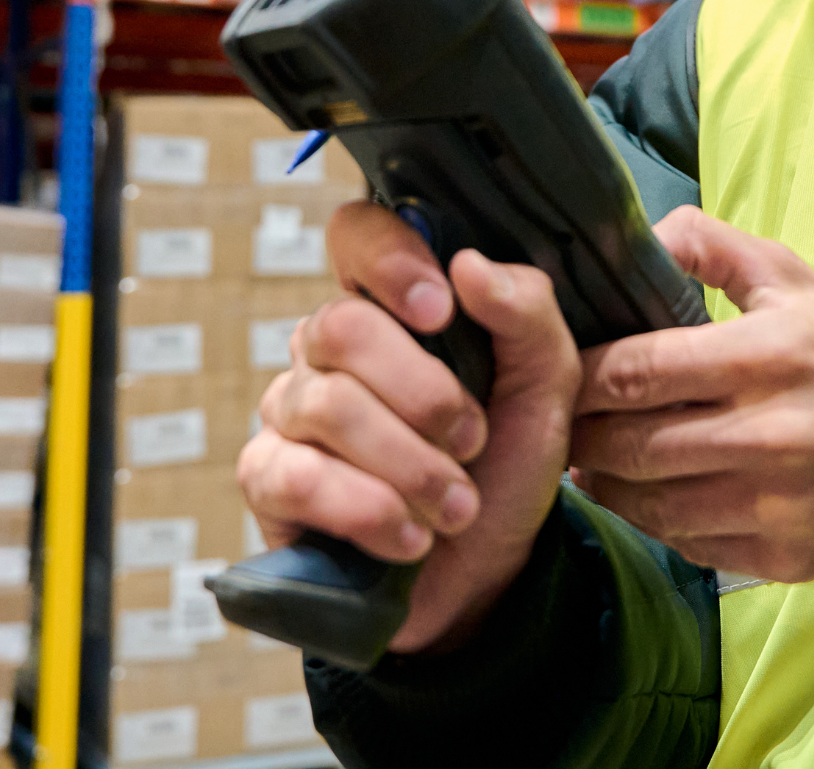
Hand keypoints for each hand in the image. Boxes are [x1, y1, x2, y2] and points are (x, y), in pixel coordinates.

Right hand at [238, 201, 581, 653]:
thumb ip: (527, 315)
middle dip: (425, 395)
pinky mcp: (266, 479)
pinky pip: (296, 475)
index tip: (439, 310)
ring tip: (456, 508)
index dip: (388, 260)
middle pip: (342, 327)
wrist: (487, 579)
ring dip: (412, 467)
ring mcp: (289, 411)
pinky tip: (408, 540)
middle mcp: (326, 349)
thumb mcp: (547, 389)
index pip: (354, 234)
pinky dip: (368, 510)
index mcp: (390, 308)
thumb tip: (468, 264)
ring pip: (328, 405)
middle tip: (472, 442)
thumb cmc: (506, 468)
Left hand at [570, 206, 813, 583]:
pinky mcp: (780, 555)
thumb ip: (710, 246)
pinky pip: (684, 543)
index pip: (636, 370)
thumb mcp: (792, 280)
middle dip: (579, 431)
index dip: (581, 375)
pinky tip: (642, 494)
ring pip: (647, 501)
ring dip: (604, 480)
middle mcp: (767, 433)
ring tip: (589, 456)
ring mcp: (773, 503)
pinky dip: (651, 519)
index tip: (560, 368)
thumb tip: (639, 238)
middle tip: (559, 417)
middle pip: (628, 443)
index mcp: (765, 356)